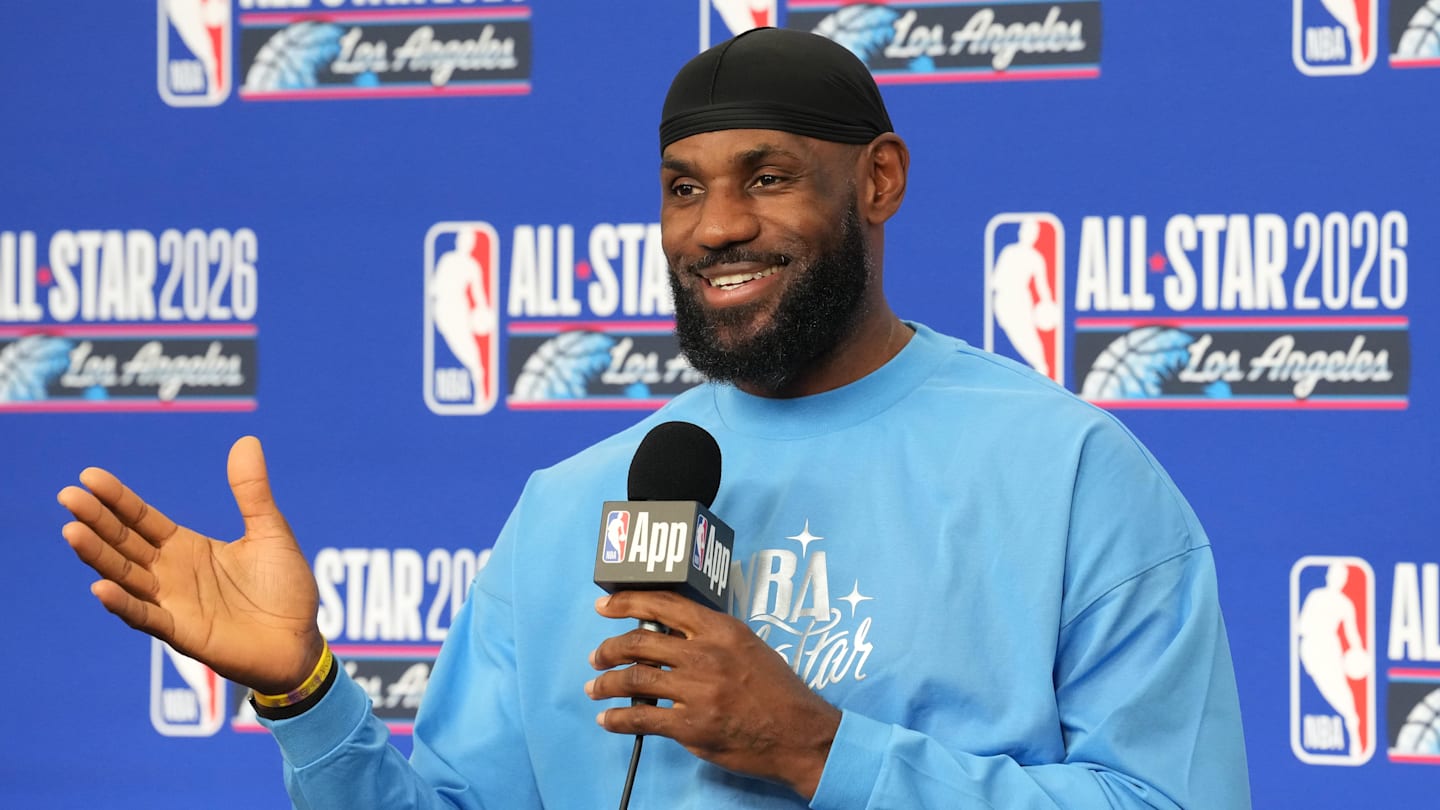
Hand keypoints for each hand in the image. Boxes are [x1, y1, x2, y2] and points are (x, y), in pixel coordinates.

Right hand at [58, 436, 323, 694]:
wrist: (302, 641)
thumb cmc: (285, 589)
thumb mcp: (270, 531)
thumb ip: (252, 492)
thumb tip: (247, 440)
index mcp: (187, 548)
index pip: (142, 519)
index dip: (117, 499)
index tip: (89, 476)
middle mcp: (171, 574)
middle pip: (125, 543)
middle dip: (97, 520)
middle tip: (68, 495)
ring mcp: (173, 604)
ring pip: (127, 577)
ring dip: (99, 557)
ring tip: (72, 531)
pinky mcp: (184, 633)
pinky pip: (147, 618)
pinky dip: (124, 604)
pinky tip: (101, 587)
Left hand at [587, 591, 841, 799]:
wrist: (800, 734)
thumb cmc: (777, 691)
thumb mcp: (749, 647)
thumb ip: (711, 637)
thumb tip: (669, 635)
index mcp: (721, 629)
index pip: (664, 605)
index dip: (627, 602)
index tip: (604, 605)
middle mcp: (706, 655)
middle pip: (640, 641)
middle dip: (609, 648)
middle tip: (597, 655)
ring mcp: (697, 691)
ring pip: (635, 679)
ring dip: (606, 683)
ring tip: (595, 687)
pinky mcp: (692, 726)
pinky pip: (642, 718)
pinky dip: (618, 719)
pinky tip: (608, 719)